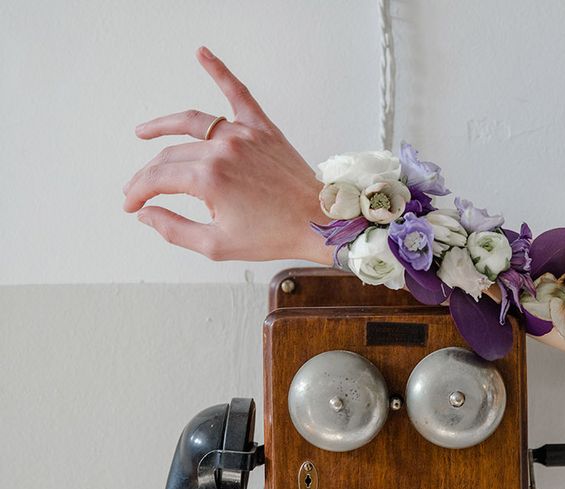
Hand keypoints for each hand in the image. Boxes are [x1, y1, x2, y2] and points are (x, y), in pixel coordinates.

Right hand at [123, 46, 332, 264]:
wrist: (318, 223)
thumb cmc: (274, 236)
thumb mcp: (217, 245)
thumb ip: (174, 230)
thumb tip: (146, 214)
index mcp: (209, 179)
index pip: (157, 178)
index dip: (138, 192)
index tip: (131, 205)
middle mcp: (223, 150)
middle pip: (171, 155)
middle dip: (148, 174)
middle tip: (139, 190)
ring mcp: (243, 135)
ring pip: (192, 124)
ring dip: (164, 127)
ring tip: (144, 133)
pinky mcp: (262, 129)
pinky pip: (238, 93)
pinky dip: (219, 71)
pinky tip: (202, 53)